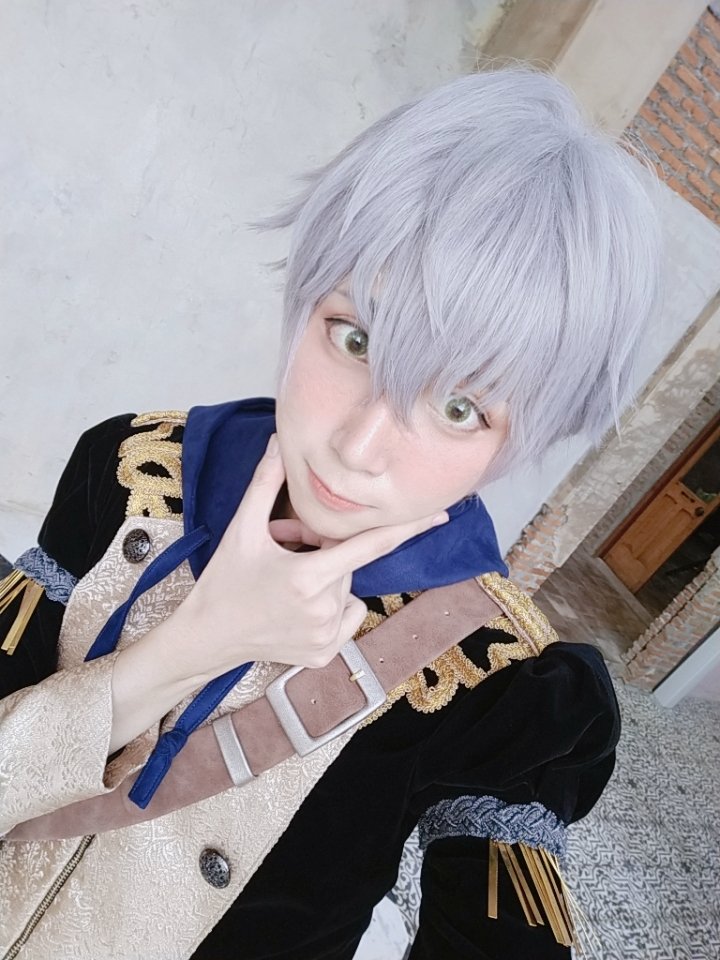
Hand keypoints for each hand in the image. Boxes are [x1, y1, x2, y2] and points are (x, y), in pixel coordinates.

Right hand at [168, 434, 447, 679]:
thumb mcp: (242, 529)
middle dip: (325, 554)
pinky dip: (331, 609)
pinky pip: (346, 616)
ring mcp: (324, 637)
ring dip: (327, 581)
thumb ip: (266, 483)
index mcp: (306, 577)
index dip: (406, 529)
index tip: (440, 516)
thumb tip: (280, 439)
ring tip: (287, 584)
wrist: (207, 636)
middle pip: (348, 565)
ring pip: (347, 591)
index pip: (368, 546)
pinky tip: (298, 610)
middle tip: (287, 554)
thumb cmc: (225, 580)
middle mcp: (321, 610)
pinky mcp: (324, 655)